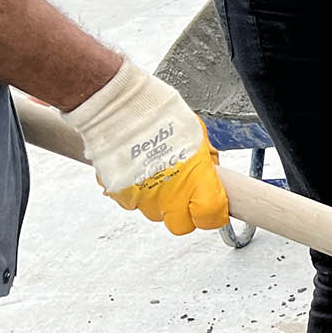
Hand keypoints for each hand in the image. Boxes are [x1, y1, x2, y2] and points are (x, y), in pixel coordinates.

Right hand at [62, 60, 229, 234]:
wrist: (119, 107)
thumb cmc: (158, 113)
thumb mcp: (195, 133)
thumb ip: (204, 160)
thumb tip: (211, 172)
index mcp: (196, 179)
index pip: (210, 216)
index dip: (211, 214)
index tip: (209, 206)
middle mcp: (170, 195)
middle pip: (181, 225)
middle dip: (182, 212)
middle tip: (181, 193)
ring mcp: (144, 197)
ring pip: (155, 214)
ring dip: (157, 200)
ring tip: (155, 173)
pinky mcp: (120, 195)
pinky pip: (132, 204)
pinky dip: (134, 193)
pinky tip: (137, 172)